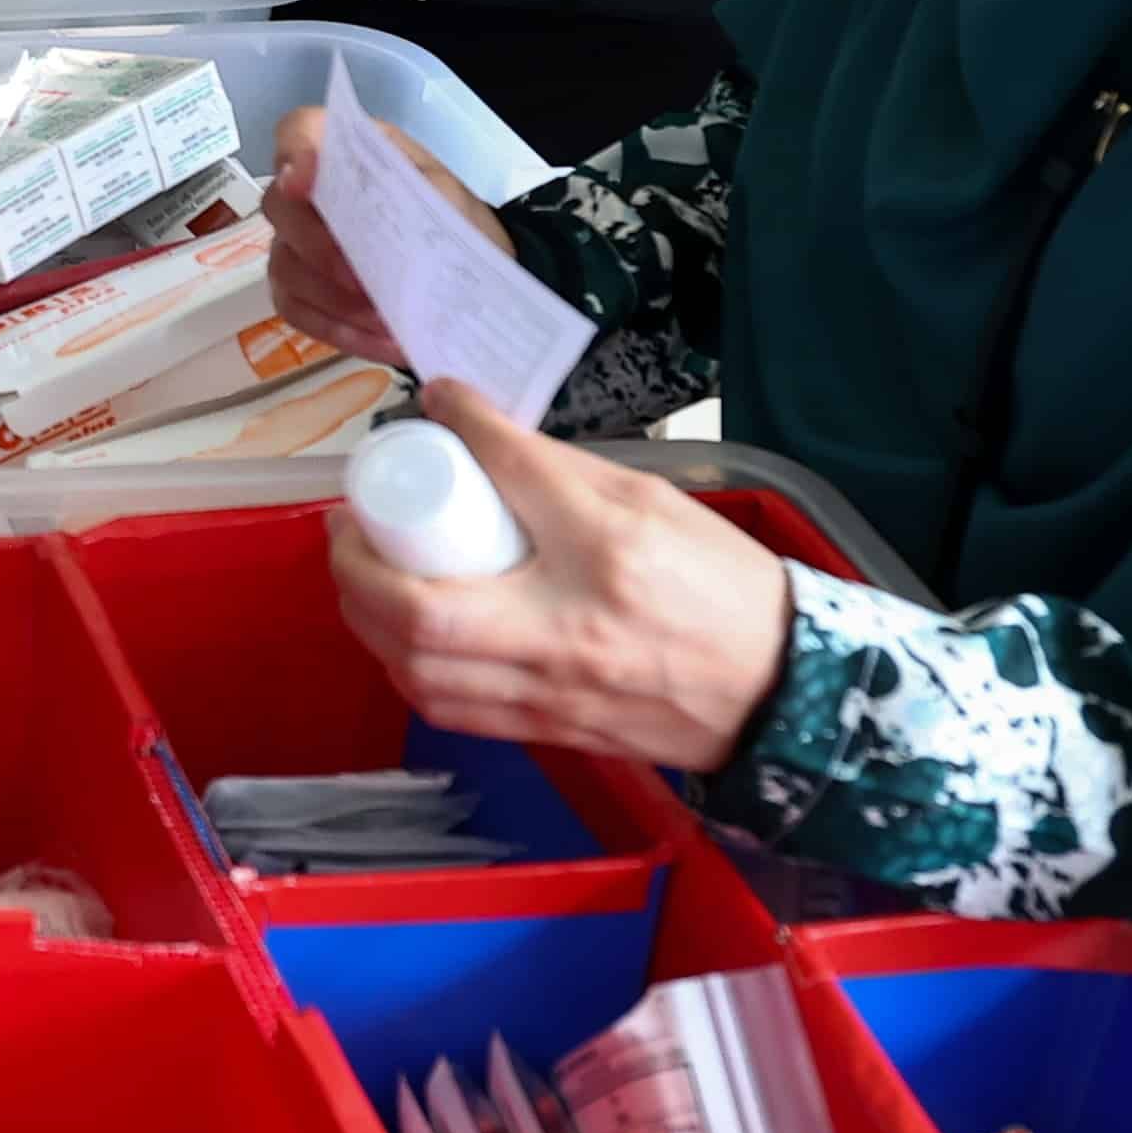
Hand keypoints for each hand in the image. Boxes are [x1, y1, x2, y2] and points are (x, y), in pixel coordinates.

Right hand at [261, 105, 501, 366]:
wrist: (474, 272)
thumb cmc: (457, 223)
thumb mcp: (447, 199)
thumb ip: (407, 196)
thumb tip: (367, 222)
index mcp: (349, 152)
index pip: (297, 132)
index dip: (292, 154)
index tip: (303, 185)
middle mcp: (312, 194)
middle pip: (279, 207)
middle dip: (319, 248)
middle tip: (365, 282)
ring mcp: (297, 244)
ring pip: (284, 267)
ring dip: (334, 300)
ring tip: (389, 321)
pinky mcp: (300, 291)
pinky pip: (296, 311)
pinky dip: (338, 330)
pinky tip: (383, 342)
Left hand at [322, 379, 794, 774]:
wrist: (781, 688)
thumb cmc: (723, 587)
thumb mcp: (658, 504)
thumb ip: (568, 477)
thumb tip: (486, 442)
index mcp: (610, 547)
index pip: (513, 471)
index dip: (460, 425)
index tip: (436, 403)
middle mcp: (571, 623)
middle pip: (423, 606)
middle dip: (359, 564)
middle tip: (350, 525)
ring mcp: (554, 688)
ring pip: (422, 667)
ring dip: (368, 619)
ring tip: (361, 576)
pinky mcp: (550, 730)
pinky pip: (451, 706)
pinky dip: (408, 666)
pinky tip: (400, 634)